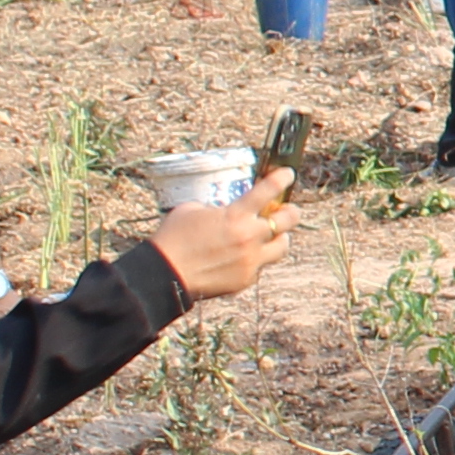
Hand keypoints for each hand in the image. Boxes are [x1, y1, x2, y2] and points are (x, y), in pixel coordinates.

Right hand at [153, 167, 297, 304]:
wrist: (164, 275)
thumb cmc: (173, 239)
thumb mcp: (191, 210)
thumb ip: (215, 208)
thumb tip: (223, 210)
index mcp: (235, 215)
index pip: (268, 190)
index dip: (282, 179)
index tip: (287, 175)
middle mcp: (249, 236)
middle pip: (289, 219)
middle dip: (290, 212)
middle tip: (286, 211)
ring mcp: (250, 259)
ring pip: (282, 246)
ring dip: (279, 238)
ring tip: (271, 236)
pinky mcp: (246, 279)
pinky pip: (260, 267)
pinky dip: (256, 260)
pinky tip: (244, 258)